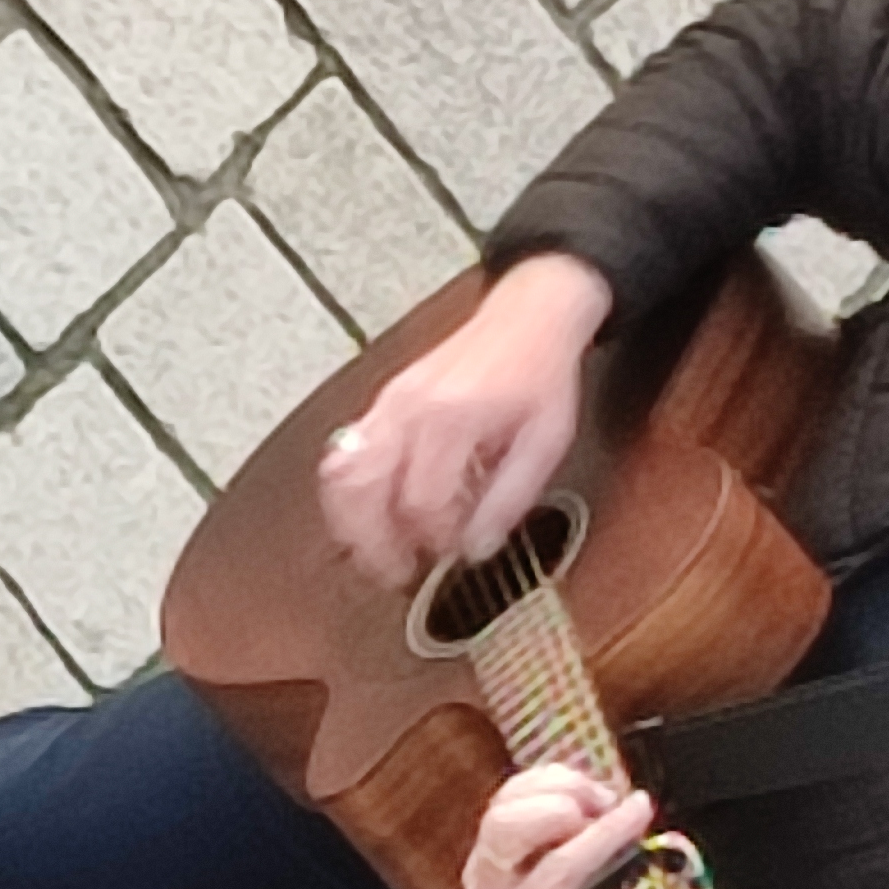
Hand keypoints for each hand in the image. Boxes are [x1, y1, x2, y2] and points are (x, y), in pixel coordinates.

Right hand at [316, 257, 614, 587]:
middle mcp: (410, 409)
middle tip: (395, 572)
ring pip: (343, 472)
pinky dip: (350, 490)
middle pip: (365, 490)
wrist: (527, 316)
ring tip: (372, 552)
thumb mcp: (545, 442)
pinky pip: (346, 451)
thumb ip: (509, 499)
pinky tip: (367, 513)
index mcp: (453, 418)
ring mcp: (389, 402)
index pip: (423, 501)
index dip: (435, 538)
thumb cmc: (540, 374)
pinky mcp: (384, 400)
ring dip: (351, 520)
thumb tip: (478, 548)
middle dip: (374, 542)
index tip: (452, 550)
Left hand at [464, 763, 651, 888]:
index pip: (557, 870)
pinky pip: (509, 797)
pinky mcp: (488, 848)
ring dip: (558, 788)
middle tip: (611, 806)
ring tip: (601, 799)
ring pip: (504, 805)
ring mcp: (482, 869)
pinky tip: (582, 793)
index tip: (640, 812)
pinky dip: (546, 782)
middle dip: (565, 803)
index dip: (603, 835)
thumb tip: (670, 853)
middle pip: (508, 828)